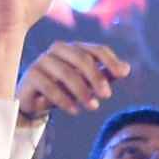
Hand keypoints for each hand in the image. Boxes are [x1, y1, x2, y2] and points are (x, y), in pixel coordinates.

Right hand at [10, 40, 131, 132]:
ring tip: (93, 107)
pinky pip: (50, 86)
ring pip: (66, 73)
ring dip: (82, 92)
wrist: (34, 101)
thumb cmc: (64, 88)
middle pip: (82, 59)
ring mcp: (42, 61)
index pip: (96, 49)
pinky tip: (75, 110)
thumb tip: (127, 69)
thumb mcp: (87, 83)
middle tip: (107, 96)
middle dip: (97, 78)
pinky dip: (65, 100)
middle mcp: (57, 49)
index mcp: (74, 47)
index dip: (111, 61)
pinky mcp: (31, 75)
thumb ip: (106, 74)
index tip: (123, 75)